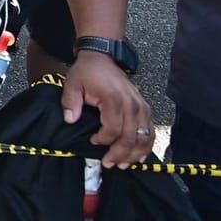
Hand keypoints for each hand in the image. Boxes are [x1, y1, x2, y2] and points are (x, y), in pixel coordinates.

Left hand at [63, 50, 155, 167]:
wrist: (103, 56)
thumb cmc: (87, 72)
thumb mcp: (72, 84)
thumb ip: (70, 102)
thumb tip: (69, 120)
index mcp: (114, 100)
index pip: (113, 129)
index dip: (103, 140)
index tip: (92, 142)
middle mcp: (132, 105)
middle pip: (130, 137)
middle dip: (120, 154)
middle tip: (108, 164)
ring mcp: (141, 107)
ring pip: (145, 137)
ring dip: (135, 153)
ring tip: (123, 164)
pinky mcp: (145, 108)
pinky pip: (151, 131)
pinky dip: (146, 145)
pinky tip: (139, 156)